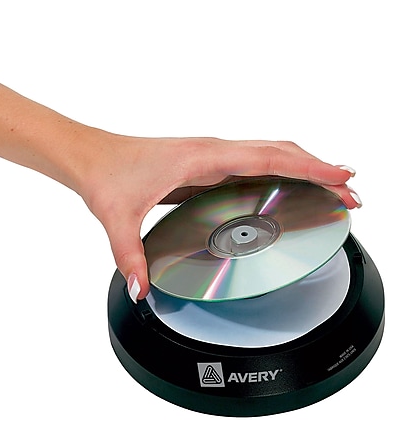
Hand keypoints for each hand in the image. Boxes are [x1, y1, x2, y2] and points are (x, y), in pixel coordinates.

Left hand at [72, 133, 359, 301]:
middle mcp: (212, 152)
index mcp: (201, 158)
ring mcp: (210, 156)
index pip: (269, 157)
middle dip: (319, 169)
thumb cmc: (106, 174)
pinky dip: (278, 172)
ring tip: (331, 188)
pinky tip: (286, 189)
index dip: (310, 166)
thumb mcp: (118, 219)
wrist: (91, 156)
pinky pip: (251, 165)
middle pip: (279, 153)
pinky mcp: (205, 165)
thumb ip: (130, 257)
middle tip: (350, 191)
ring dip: (302, 168)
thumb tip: (141, 289)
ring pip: (269, 155)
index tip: (342, 177)